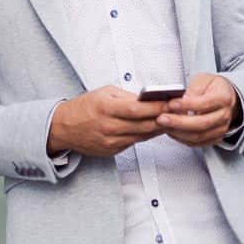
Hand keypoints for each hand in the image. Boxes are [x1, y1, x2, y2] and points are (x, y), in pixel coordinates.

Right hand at [47, 86, 167, 156]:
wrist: (63, 128)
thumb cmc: (84, 107)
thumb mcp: (104, 93)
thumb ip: (127, 96)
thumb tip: (148, 99)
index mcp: (106, 108)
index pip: (137, 109)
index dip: (156, 106)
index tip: (171, 102)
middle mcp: (109, 127)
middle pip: (143, 125)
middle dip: (163, 118)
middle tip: (180, 112)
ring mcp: (111, 141)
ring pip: (142, 135)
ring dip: (158, 128)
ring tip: (173, 119)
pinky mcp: (112, 151)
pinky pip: (135, 142)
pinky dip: (146, 135)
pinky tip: (156, 128)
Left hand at [157, 73, 239, 146]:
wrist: (226, 96)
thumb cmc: (213, 87)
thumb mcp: (203, 80)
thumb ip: (193, 89)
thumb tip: (181, 100)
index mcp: (223, 97)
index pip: (204, 104)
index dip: (186, 105)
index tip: (171, 104)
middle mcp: (224, 115)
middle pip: (201, 124)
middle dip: (178, 122)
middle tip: (162, 118)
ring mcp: (221, 129)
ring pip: (198, 136)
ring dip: (178, 132)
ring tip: (163, 125)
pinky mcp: (215, 138)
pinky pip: (197, 143)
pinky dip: (182, 139)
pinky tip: (171, 131)